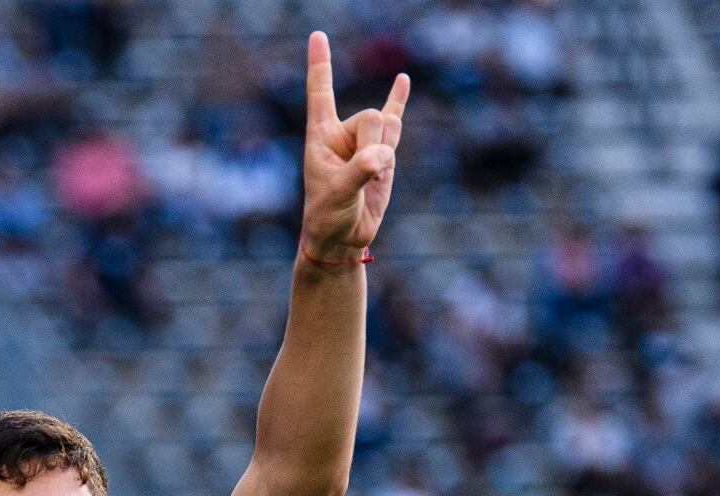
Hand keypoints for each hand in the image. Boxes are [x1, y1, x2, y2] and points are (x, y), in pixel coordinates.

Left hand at [299, 32, 408, 261]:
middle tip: (362, 175)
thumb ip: (360, 171)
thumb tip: (381, 158)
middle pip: (371, 117)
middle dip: (373, 145)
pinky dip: (399, 101)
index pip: (320, 93)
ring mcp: (365, 141)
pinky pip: (396, 121)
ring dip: (385, 155)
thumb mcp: (339, 194)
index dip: (320, 64)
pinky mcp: (384, 152)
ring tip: (370, 179)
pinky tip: (402, 80)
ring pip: (389, 128)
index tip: (317, 34)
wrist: (343, 236)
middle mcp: (342, 133)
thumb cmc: (329, 215)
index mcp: (320, 136)